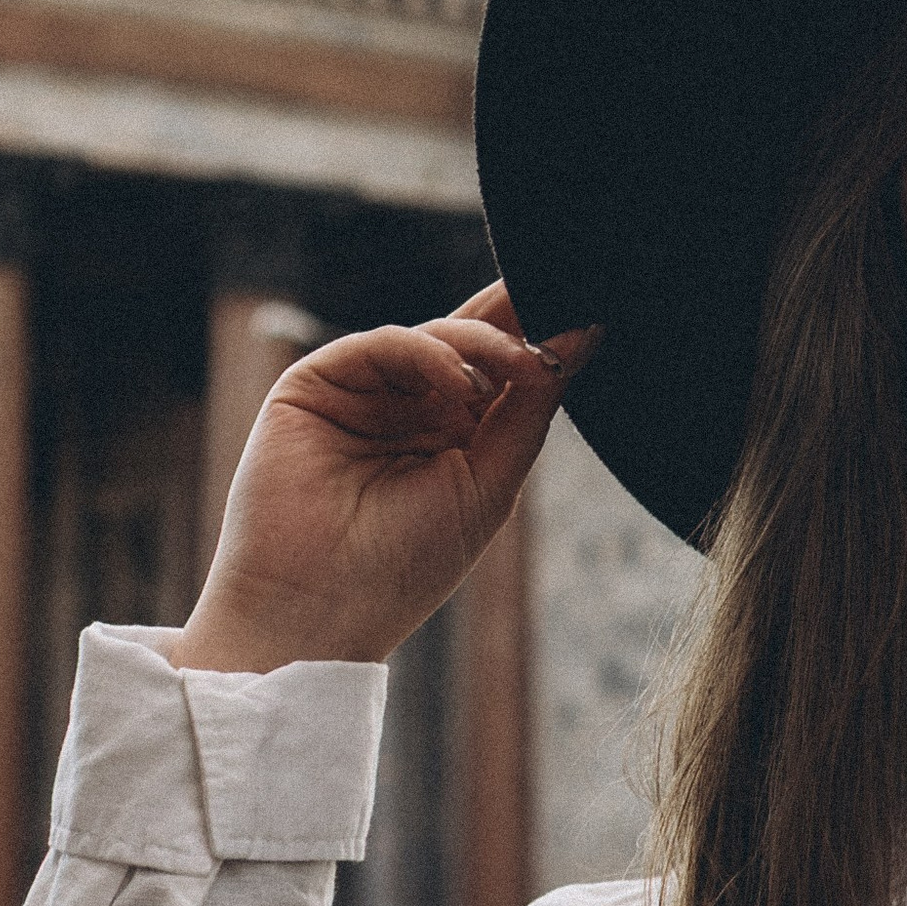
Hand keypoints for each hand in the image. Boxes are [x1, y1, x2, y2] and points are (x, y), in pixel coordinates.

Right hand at [178, 283, 597, 673]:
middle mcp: (409, 406)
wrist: (316, 610)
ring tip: (521, 364)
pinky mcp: (317, 382)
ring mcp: (364, 392)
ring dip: (483, 343)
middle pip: (469, 338)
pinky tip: (462, 382)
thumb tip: (587, 332)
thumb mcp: (490, 481)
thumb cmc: (405, 565)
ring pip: (433, 335)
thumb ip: (533, 405)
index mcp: (453, 432)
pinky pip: (383, 343)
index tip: (590, 306)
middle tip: (562, 295)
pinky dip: (428, 352)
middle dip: (516, 316)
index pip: (502, 367)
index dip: (540, 335)